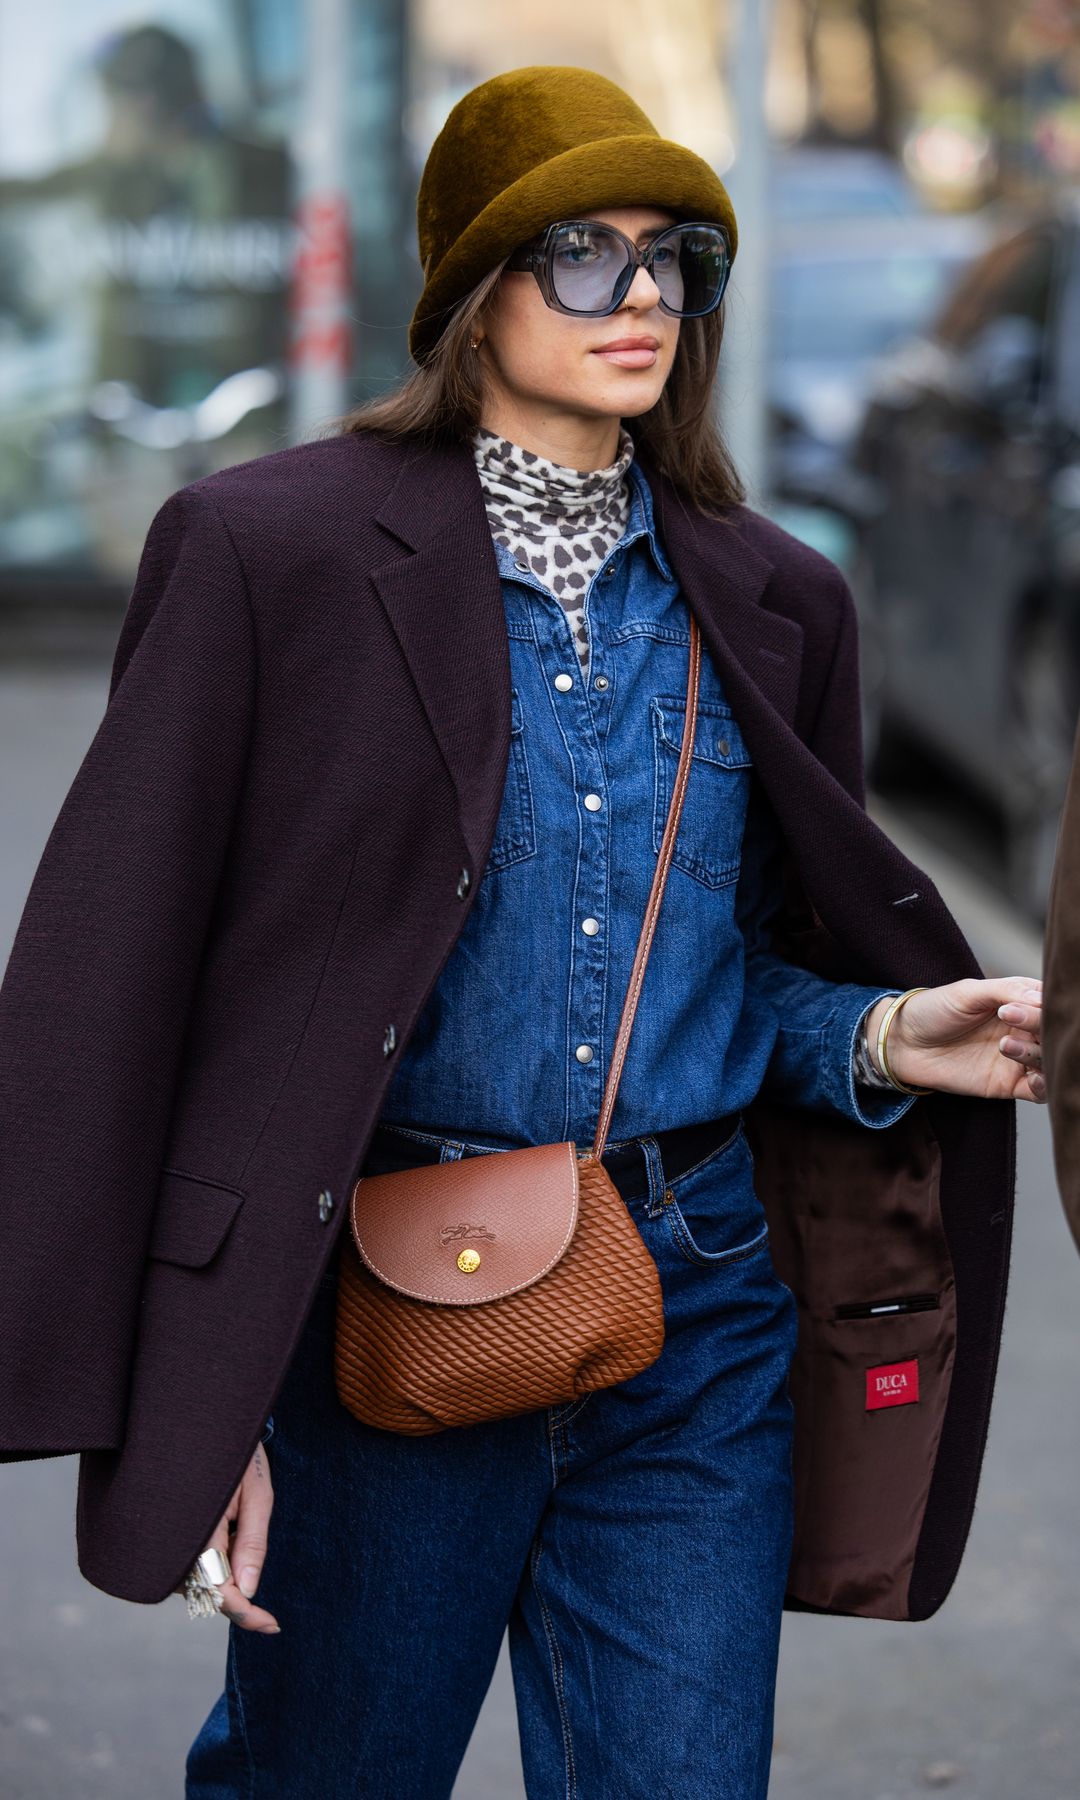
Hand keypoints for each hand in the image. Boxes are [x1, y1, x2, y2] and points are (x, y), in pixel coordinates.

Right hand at [173, 1442, 279, 1632]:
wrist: (204, 1420)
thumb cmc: (237, 1453)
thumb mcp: (257, 1493)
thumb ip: (252, 1543)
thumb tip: (250, 1591)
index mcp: (198, 1528)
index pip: (218, 1589)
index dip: (245, 1612)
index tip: (271, 1624)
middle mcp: (172, 1539)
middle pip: (204, 1591)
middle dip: (235, 1596)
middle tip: (266, 1603)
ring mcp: (162, 1540)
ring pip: (194, 1582)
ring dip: (221, 1577)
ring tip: (237, 1529)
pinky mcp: (161, 1537)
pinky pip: (185, 1566)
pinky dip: (209, 1565)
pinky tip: (223, 1535)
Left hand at [866, 976, 1044, 1102]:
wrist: (902, 1043)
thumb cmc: (932, 1010)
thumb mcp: (967, 992)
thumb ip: (1006, 991)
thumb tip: (1042, 997)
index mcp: (1018, 1002)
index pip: (1049, 1004)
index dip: (1044, 1006)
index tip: (1017, 1005)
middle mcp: (1023, 1029)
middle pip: (1052, 1032)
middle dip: (1040, 1027)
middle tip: (1010, 1019)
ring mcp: (1018, 1058)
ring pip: (1050, 1060)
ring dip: (1038, 1054)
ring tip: (1004, 1046)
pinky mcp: (1009, 1084)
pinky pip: (1041, 1091)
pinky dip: (1045, 1085)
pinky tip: (1031, 1076)